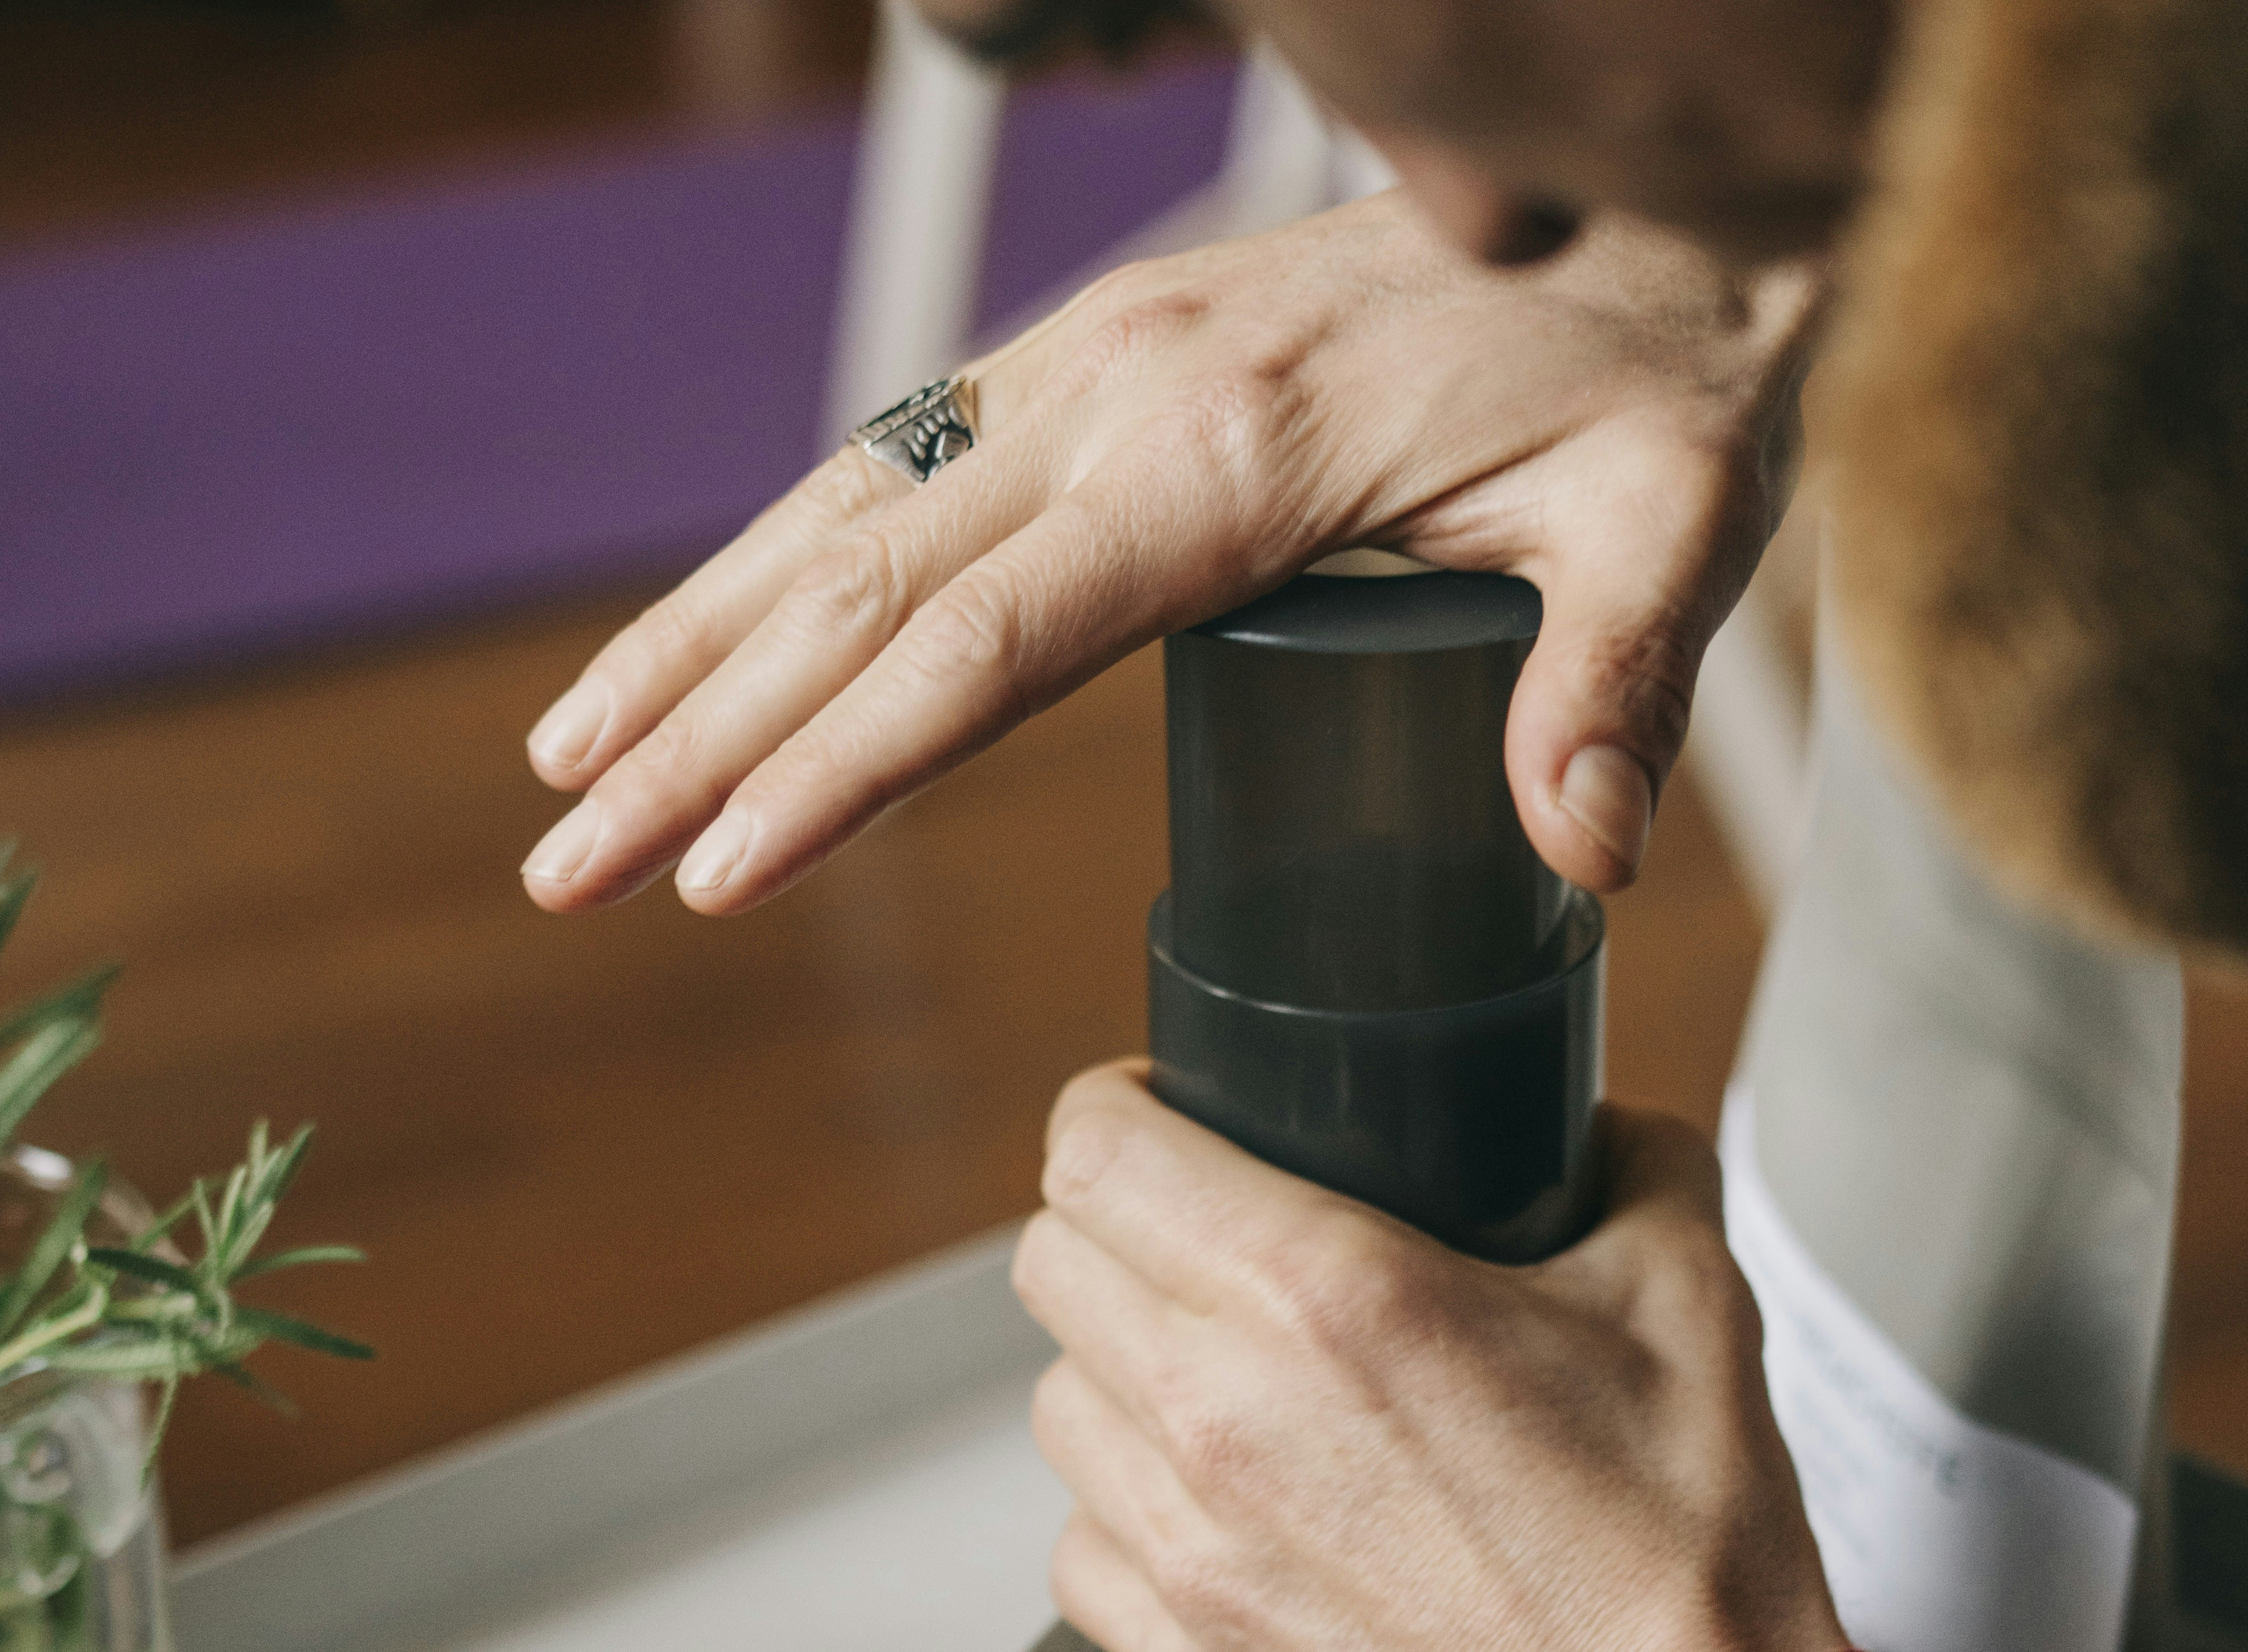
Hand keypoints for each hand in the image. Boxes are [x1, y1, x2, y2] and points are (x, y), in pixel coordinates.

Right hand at [522, 193, 1822, 921]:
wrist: (1675, 183)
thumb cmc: (1676, 360)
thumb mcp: (1680, 522)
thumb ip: (1615, 687)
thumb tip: (1583, 857)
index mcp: (1230, 455)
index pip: (988, 644)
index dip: (840, 769)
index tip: (721, 872)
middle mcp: (1123, 388)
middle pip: (868, 595)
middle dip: (699, 741)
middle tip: (568, 872)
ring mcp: (1092, 358)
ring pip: (843, 519)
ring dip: (693, 651)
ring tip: (567, 778)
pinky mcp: (1096, 354)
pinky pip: (897, 469)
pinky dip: (770, 569)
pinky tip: (692, 654)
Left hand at [1018, 1071, 1919, 1651]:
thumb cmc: (1681, 1558)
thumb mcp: (1688, 1296)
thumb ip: (1630, 1165)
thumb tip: (1589, 1130)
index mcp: (1325, 1296)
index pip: (1094, 1152)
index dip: (1119, 1110)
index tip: (1166, 1119)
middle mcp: (1222, 1419)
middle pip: (1054, 1267)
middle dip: (1118, 1230)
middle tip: (1203, 1241)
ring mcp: (1189, 1558)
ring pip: (1057, 1409)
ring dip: (1119, 1378)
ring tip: (1219, 1385)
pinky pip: (1081, 1554)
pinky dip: (1127, 1521)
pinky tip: (1218, 1516)